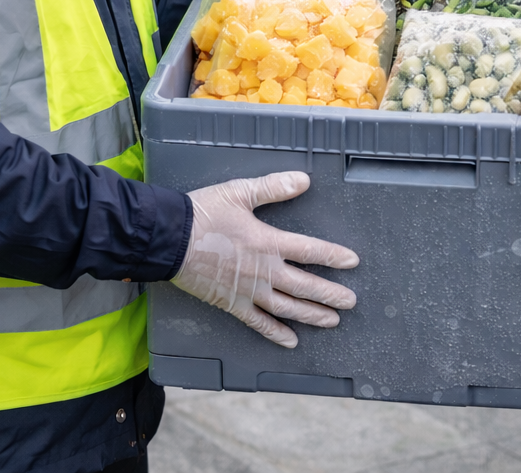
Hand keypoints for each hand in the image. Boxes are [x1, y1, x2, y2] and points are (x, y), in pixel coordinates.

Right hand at [171, 171, 358, 347]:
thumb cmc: (202, 214)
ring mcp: (247, 290)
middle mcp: (262, 271)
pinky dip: (275, 333)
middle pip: (304, 286)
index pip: (309, 251)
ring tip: (332, 320)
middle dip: (330, 294)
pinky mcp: (231, 303)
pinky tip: (291, 341)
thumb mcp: (239, 192)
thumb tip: (303, 180)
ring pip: (286, 308)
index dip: (333, 257)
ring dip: (311, 315)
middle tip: (350, 302)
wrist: (168, 239)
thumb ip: (273, 187)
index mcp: (267, 242)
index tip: (352, 262)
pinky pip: (257, 322)